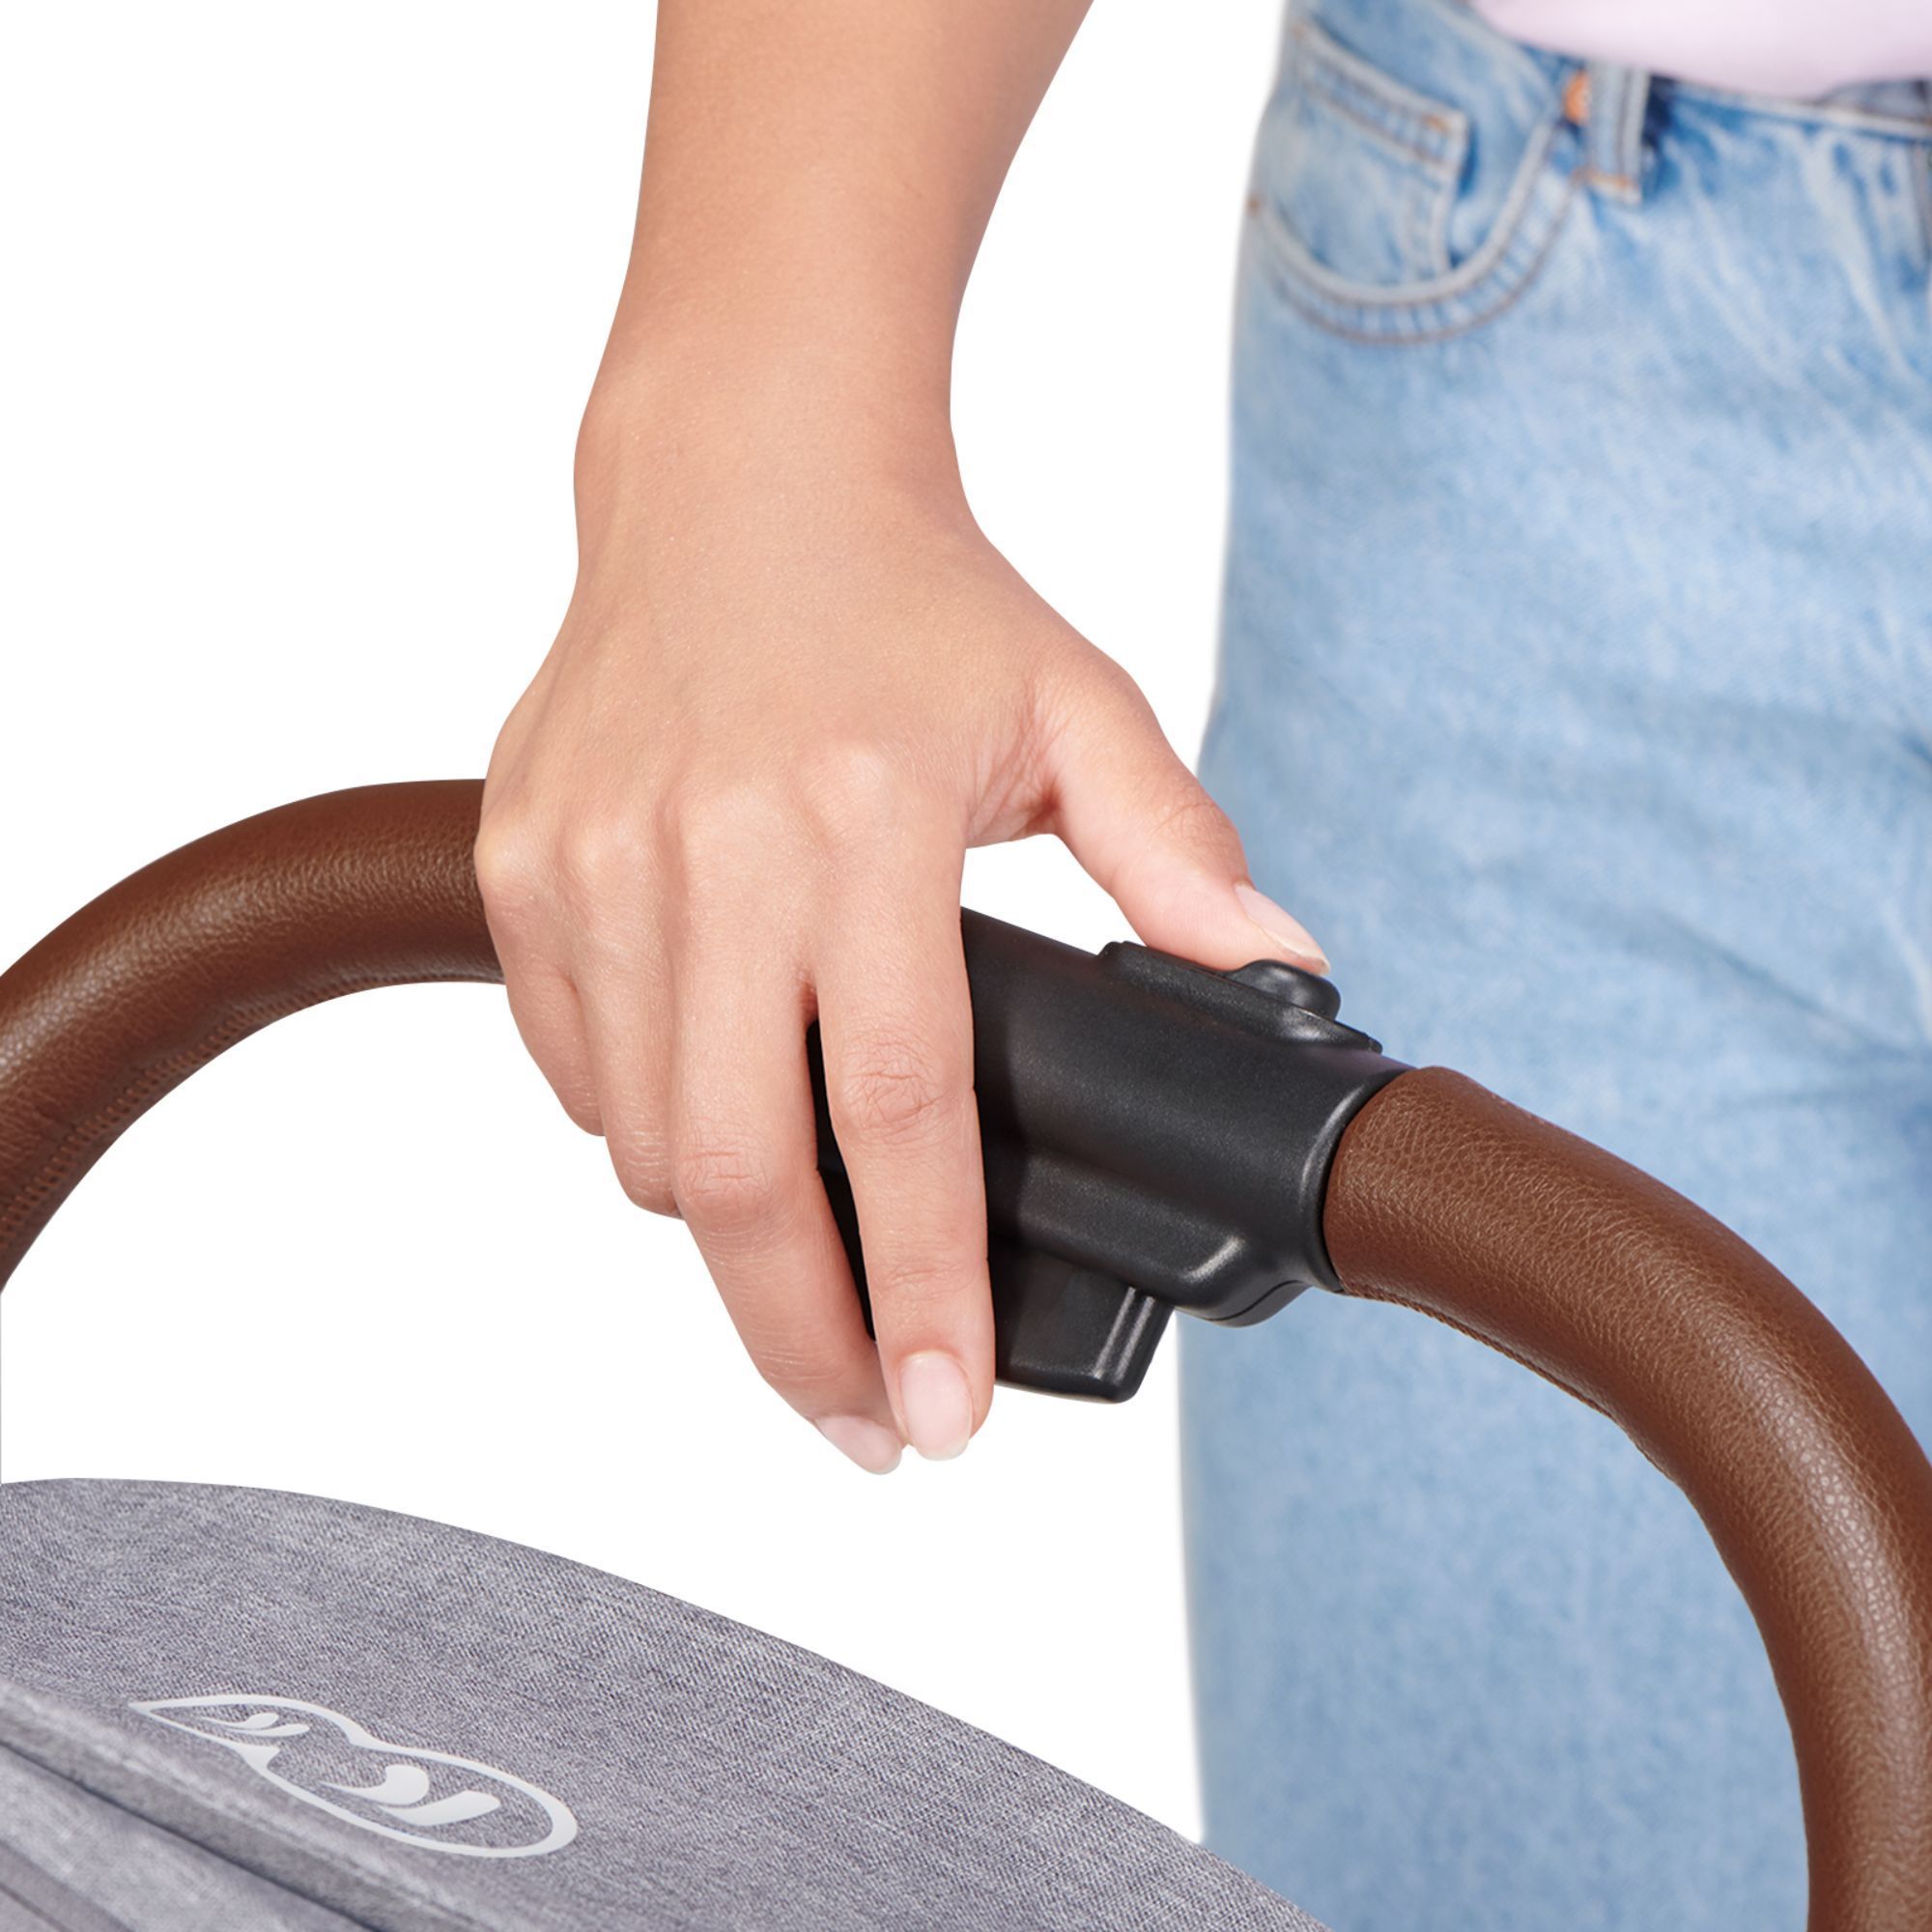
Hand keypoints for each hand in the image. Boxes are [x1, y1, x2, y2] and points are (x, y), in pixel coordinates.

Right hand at [477, 385, 1325, 1471]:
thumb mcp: (1074, 704)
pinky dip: (645, 1128)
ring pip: (644, 1147)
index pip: (898, 1115)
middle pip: (738, 1181)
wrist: (737, 472)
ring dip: (730, 1235)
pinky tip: (716, 1116)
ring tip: (808, 1265)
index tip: (945, 1420)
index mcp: (862, 825)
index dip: (925, 1290)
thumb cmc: (916, 595)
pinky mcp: (519, 865)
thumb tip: (1280, 974)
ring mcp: (591, 864)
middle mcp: (710, 855)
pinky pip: (571, 1069)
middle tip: (870, 1425)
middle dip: (802, 1339)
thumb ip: (1178, 853)